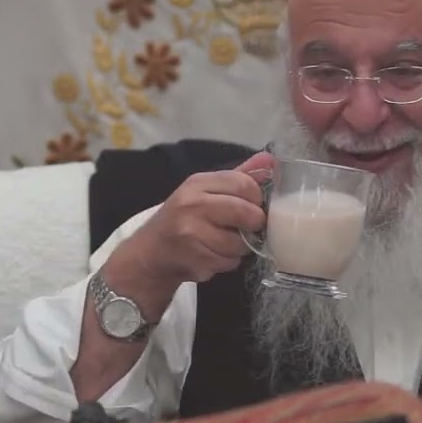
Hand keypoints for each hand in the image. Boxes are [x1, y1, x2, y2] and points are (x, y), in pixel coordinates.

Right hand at [118, 152, 272, 286]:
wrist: (151, 252)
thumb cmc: (184, 218)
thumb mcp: (205, 191)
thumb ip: (238, 176)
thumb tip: (270, 160)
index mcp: (197, 184)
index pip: (243, 183)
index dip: (257, 197)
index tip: (254, 205)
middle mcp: (192, 205)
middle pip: (245, 213)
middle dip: (253, 224)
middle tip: (247, 227)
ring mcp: (191, 234)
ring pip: (240, 243)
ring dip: (241, 247)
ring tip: (226, 243)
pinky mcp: (194, 260)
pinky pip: (229, 262)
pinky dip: (228, 262)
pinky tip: (214, 255)